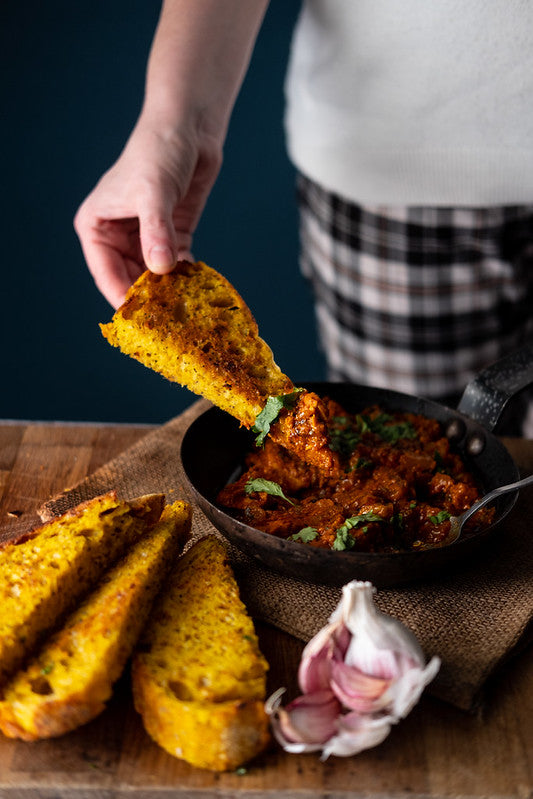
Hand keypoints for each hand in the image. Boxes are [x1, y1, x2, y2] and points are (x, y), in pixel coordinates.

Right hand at [74, 119, 221, 307]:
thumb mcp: (153, 193)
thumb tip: (160, 270)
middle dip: (150, 299)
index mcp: (96, 226)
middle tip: (171, 321)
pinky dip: (187, 278)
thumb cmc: (158, 152)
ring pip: (155, 277)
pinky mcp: (172, 236)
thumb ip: (156, 233)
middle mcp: (117, 236)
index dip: (124, 298)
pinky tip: (200, 289)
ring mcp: (146, 238)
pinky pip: (177, 266)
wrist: (190, 129)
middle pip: (131, 280)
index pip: (106, 273)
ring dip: (170, 292)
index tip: (143, 320)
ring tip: (188, 310)